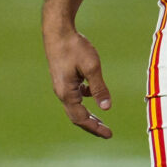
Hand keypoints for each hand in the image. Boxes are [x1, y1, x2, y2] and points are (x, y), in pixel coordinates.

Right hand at [45, 14, 113, 138]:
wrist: (58, 31)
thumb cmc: (74, 47)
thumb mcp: (92, 67)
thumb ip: (99, 88)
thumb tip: (107, 108)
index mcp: (67, 93)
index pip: (81, 118)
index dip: (95, 128)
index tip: (109, 135)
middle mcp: (62, 92)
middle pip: (76, 116)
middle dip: (91, 125)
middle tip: (106, 133)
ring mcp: (61, 85)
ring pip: (75, 106)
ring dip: (87, 114)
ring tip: (100, 120)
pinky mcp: (63, 78)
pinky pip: (74, 95)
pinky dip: (84, 99)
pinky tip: (93, 94)